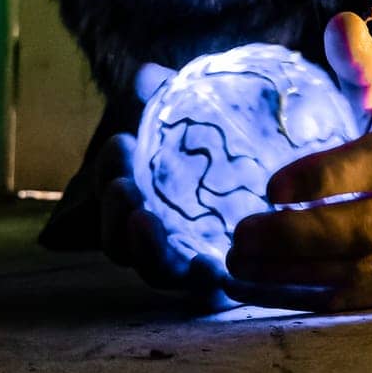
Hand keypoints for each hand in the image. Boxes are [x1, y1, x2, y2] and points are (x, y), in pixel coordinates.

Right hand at [98, 63, 228, 299]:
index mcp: (143, 198)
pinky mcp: (224, 284)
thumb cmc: (214, 140)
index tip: (123, 140)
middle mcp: (159, 238)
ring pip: (153, 271)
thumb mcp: (187, 114)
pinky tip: (207, 265)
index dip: (108, 172)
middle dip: (112, 213)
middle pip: (118, 242)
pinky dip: (201, 282)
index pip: (112, 193)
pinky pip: (206, 295)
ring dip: (142, 249)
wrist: (264, 161)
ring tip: (144, 219)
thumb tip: (147, 77)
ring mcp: (187, 265)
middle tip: (123, 185)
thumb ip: (163, 95)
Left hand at [224, 12, 371, 310]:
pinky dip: (292, 300)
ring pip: (350, 276)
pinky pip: (343, 306)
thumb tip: (339, 21)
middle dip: (297, 236)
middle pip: (362, 231)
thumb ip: (361, 68)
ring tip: (233, 262)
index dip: (326, 176)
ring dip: (286, 275)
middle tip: (240, 233)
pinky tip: (247, 288)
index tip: (271, 184)